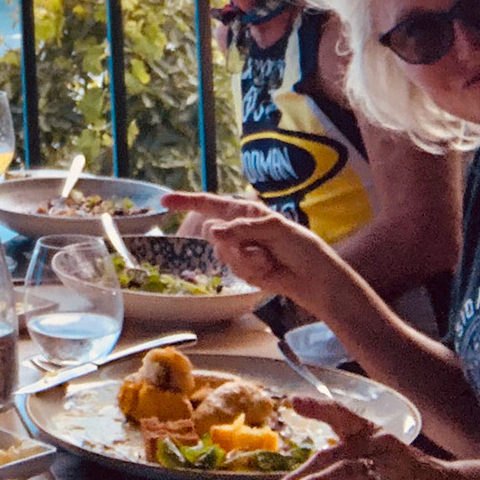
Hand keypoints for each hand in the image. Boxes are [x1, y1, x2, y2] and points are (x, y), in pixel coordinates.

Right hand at [161, 192, 346, 305]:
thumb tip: (214, 233)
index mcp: (245, 211)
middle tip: (257, 248)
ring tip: (268, 260)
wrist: (315, 279)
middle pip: (212, 232)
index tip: (164, 201)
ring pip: (222, 253)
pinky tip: (268, 270)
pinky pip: (233, 268)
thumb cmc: (301, 247)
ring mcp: (239, 250)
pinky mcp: (243, 269)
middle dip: (230, 242)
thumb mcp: (276, 228)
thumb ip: (242, 228)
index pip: (211, 203)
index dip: (186, 201)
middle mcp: (238, 229)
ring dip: (245, 259)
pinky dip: (251, 270)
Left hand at [269, 398, 462, 479]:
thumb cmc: (410, 478)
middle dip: (300, 477)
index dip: (318, 407)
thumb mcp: (376, 463)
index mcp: (371, 434)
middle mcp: (381, 446)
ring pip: (347, 473)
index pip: (341, 415)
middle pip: (333, 458)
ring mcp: (394, 469)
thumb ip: (343, 469)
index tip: (293, 402)